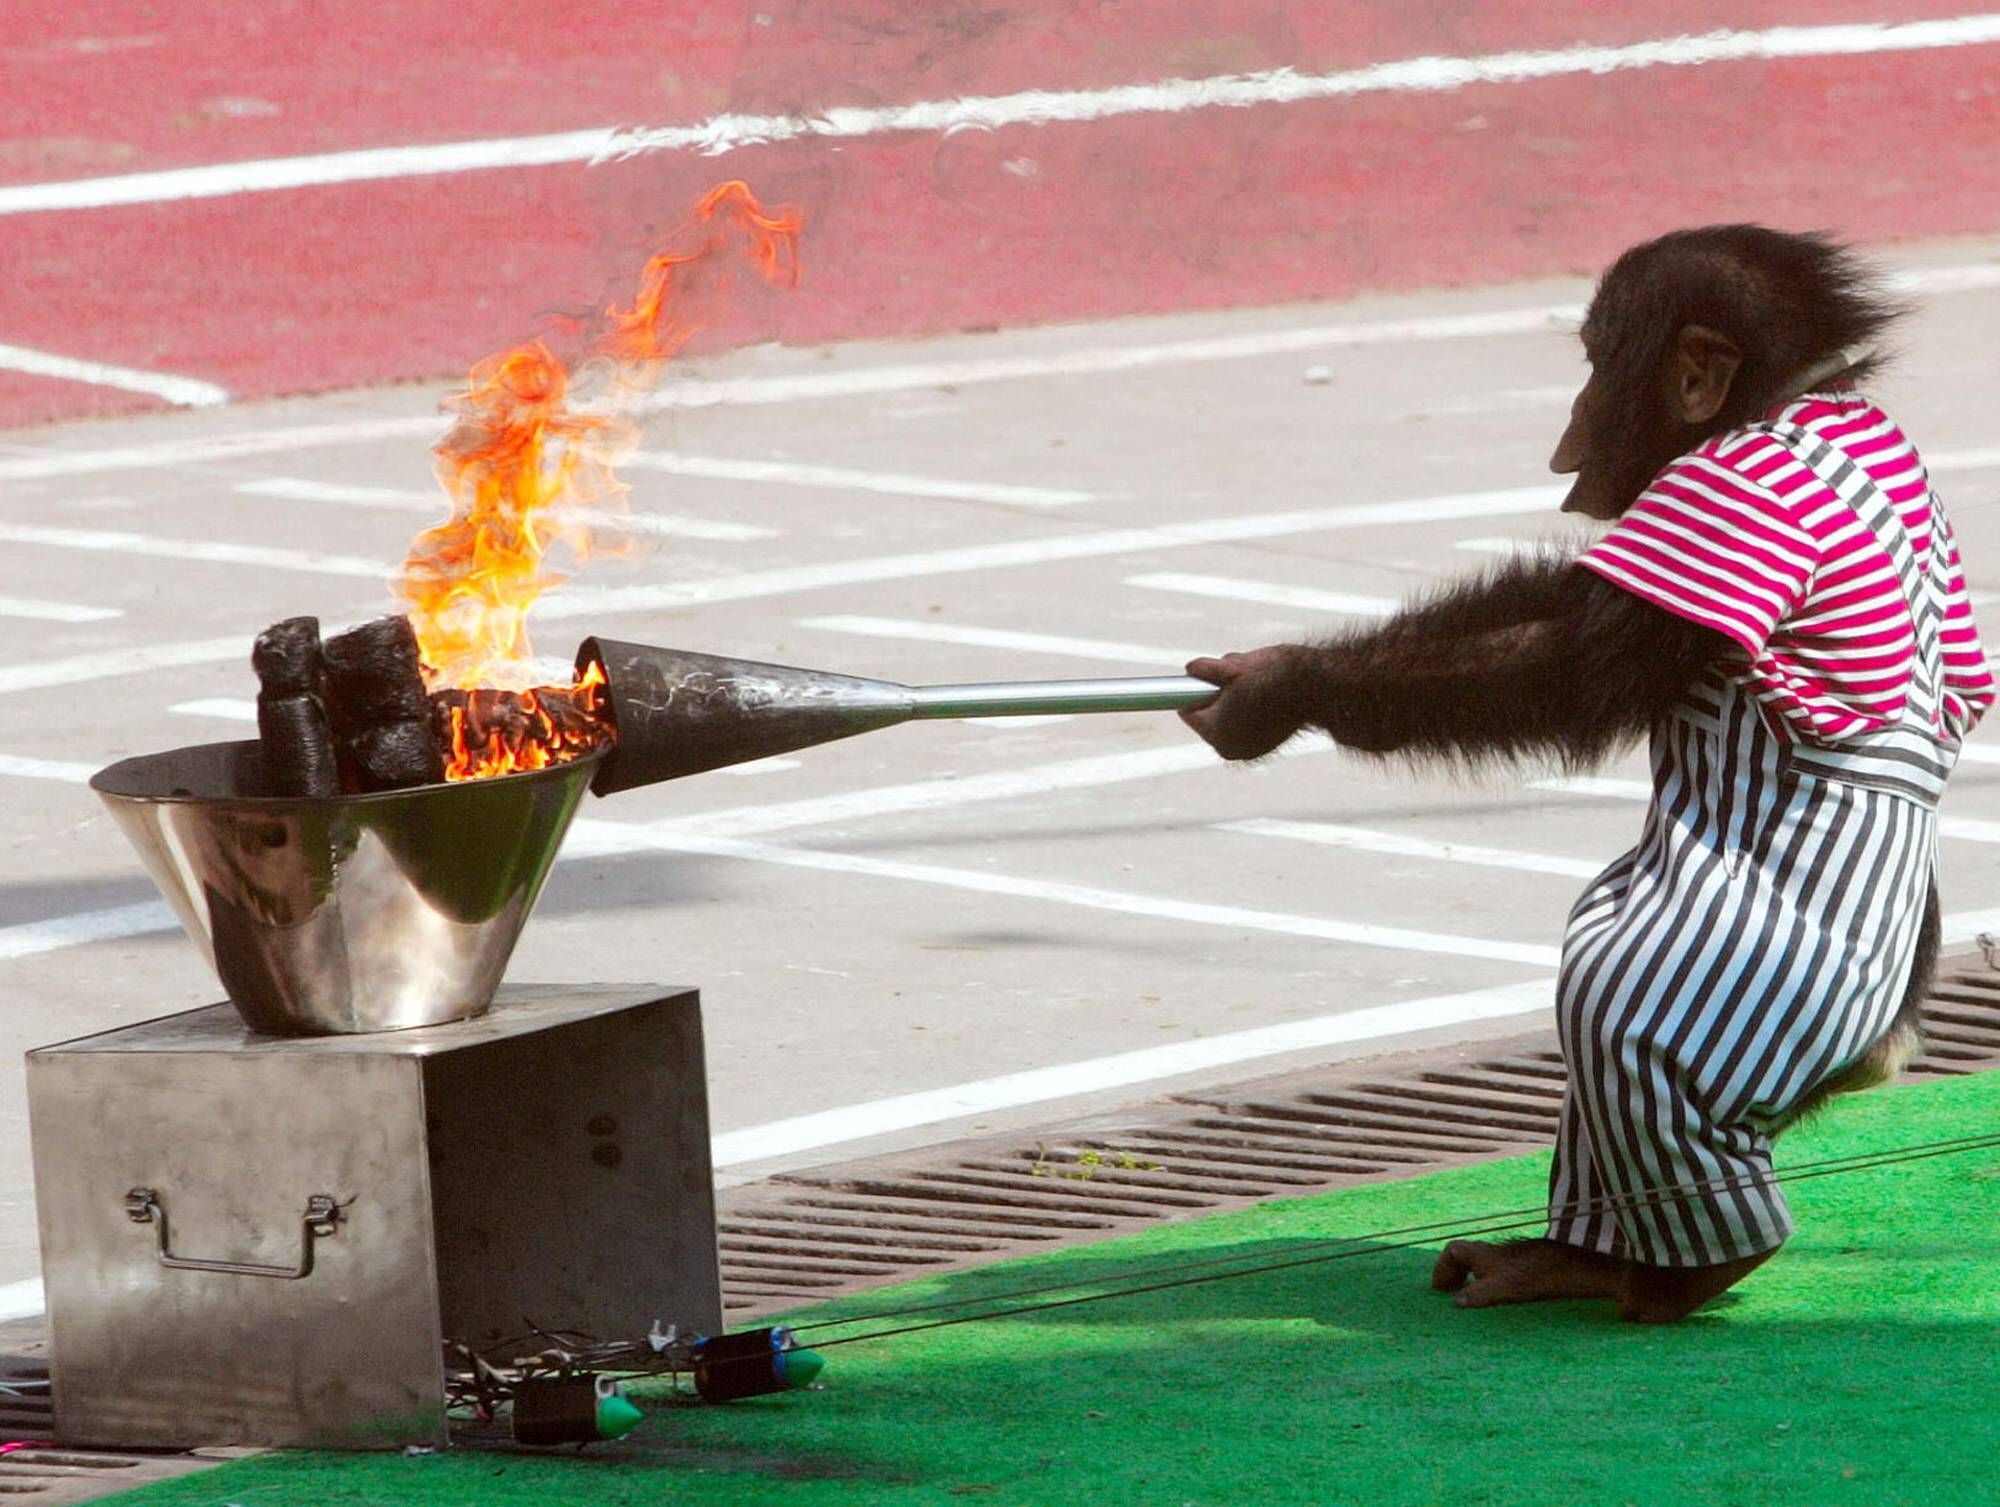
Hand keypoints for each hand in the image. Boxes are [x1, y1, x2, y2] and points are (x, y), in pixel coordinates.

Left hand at [1178, 645, 1303, 760]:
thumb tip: (1191, 669)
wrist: (1316, 689)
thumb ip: (1206, 670)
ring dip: (1235, 702)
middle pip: (1209, 716)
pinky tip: (1267, 698)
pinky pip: (1246, 725)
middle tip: (1237, 678)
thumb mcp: (1234, 666)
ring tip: (1256, 685)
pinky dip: (1251, 711)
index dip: (1194, 691)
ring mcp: (1248, 749)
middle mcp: (1229, 747)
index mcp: (1215, 731)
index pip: (1190, 711)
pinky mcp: (1265, 746)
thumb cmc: (1274, 676)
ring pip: (1228, 719)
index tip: (1202, 678)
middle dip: (1217, 696)